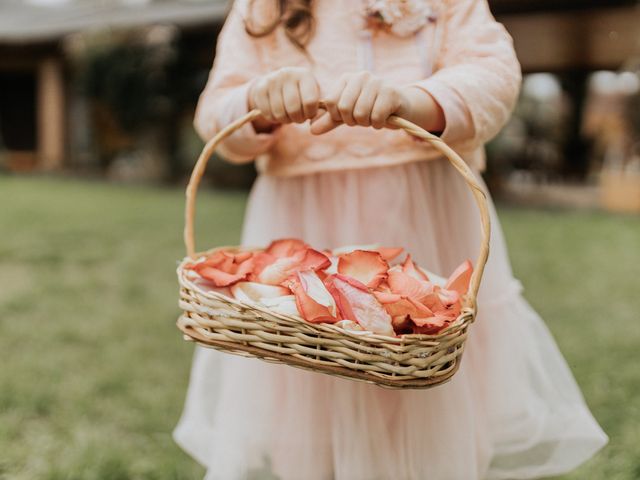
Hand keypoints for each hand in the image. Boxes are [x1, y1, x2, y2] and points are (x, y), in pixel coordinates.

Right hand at [248, 67, 319, 131]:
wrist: (277, 84)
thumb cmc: (301, 95)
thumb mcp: (313, 98)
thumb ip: (320, 111)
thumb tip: (317, 125)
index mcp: (305, 75)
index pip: (310, 101)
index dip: (310, 114)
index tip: (308, 114)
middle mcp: (288, 73)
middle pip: (294, 109)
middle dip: (297, 119)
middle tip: (298, 118)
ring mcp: (272, 80)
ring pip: (280, 113)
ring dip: (285, 120)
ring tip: (288, 115)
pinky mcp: (259, 89)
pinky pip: (267, 113)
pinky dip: (273, 119)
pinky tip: (277, 113)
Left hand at [309, 71, 444, 134]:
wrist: (401, 107)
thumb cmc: (371, 108)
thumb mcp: (348, 114)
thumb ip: (330, 120)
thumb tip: (311, 130)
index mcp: (346, 78)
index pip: (330, 102)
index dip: (337, 116)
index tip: (348, 116)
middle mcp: (360, 76)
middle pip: (344, 108)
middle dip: (353, 121)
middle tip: (363, 118)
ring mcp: (377, 82)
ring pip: (360, 114)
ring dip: (367, 123)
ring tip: (373, 117)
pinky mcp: (391, 92)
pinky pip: (376, 117)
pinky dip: (378, 124)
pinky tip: (384, 119)